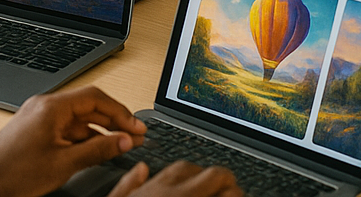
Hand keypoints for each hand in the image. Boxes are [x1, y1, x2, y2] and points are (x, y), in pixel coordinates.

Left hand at [0, 86, 145, 196]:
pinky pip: (67, 127)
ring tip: (123, 143)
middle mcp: (46, 105)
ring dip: (101, 129)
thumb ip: (97, 150)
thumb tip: (123, 141)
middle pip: (88, 106)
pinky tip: (98, 149)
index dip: (120, 112)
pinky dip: (85, 136)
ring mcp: (40, 115)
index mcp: (52, 106)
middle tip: (137, 134)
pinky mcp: (37, 127)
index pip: (95, 98)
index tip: (137, 126)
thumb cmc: (17, 171)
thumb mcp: (65, 163)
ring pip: (79, 118)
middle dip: (114, 120)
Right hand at [108, 159, 241, 196]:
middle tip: (225, 196)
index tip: (202, 187)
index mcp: (162, 186)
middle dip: (227, 184)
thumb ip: (127, 184)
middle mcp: (185, 195)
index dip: (199, 177)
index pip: (189, 167)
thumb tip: (141, 170)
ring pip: (234, 194)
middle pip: (219, 174)